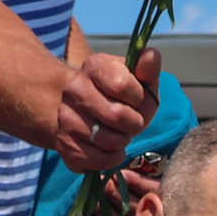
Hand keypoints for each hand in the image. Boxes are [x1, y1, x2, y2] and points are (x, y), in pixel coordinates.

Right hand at [52, 44, 158, 174]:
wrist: (89, 114)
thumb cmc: (122, 97)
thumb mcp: (140, 81)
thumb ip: (148, 69)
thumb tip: (152, 55)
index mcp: (94, 66)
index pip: (122, 85)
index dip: (138, 98)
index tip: (136, 100)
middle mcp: (74, 89)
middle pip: (117, 116)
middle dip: (134, 123)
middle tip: (131, 121)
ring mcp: (65, 118)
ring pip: (108, 140)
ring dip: (122, 141)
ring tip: (119, 133)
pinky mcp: (65, 145)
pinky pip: (98, 160)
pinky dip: (112, 158)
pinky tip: (110, 149)